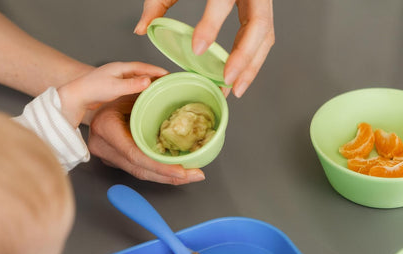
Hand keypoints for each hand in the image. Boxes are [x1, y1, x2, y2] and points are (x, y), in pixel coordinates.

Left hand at [58, 62, 167, 127]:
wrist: (77, 96)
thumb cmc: (93, 90)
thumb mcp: (115, 88)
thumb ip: (132, 85)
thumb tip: (149, 81)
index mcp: (121, 68)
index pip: (143, 67)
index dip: (156, 70)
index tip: (168, 74)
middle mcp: (119, 71)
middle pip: (141, 71)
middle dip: (155, 75)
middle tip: (168, 80)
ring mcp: (116, 78)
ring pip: (137, 78)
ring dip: (148, 81)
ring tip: (160, 87)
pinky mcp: (114, 86)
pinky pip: (132, 85)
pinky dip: (140, 88)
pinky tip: (144, 93)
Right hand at [87, 96, 205, 183]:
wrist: (93, 102)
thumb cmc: (111, 92)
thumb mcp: (128, 89)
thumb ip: (147, 91)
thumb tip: (172, 80)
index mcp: (106, 128)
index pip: (135, 154)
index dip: (159, 166)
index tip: (181, 171)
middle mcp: (105, 148)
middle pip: (140, 170)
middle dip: (170, 176)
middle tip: (195, 175)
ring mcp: (109, 157)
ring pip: (141, 174)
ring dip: (168, 177)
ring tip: (191, 175)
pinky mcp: (116, 162)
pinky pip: (140, 170)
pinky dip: (160, 172)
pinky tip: (177, 173)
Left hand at [134, 0, 274, 97]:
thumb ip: (158, 1)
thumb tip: (142, 28)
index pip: (222, 1)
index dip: (211, 25)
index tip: (197, 49)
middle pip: (258, 25)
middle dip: (244, 57)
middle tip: (227, 81)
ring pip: (265, 35)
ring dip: (252, 66)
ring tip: (236, 89)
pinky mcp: (261, 9)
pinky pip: (264, 37)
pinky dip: (253, 60)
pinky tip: (240, 77)